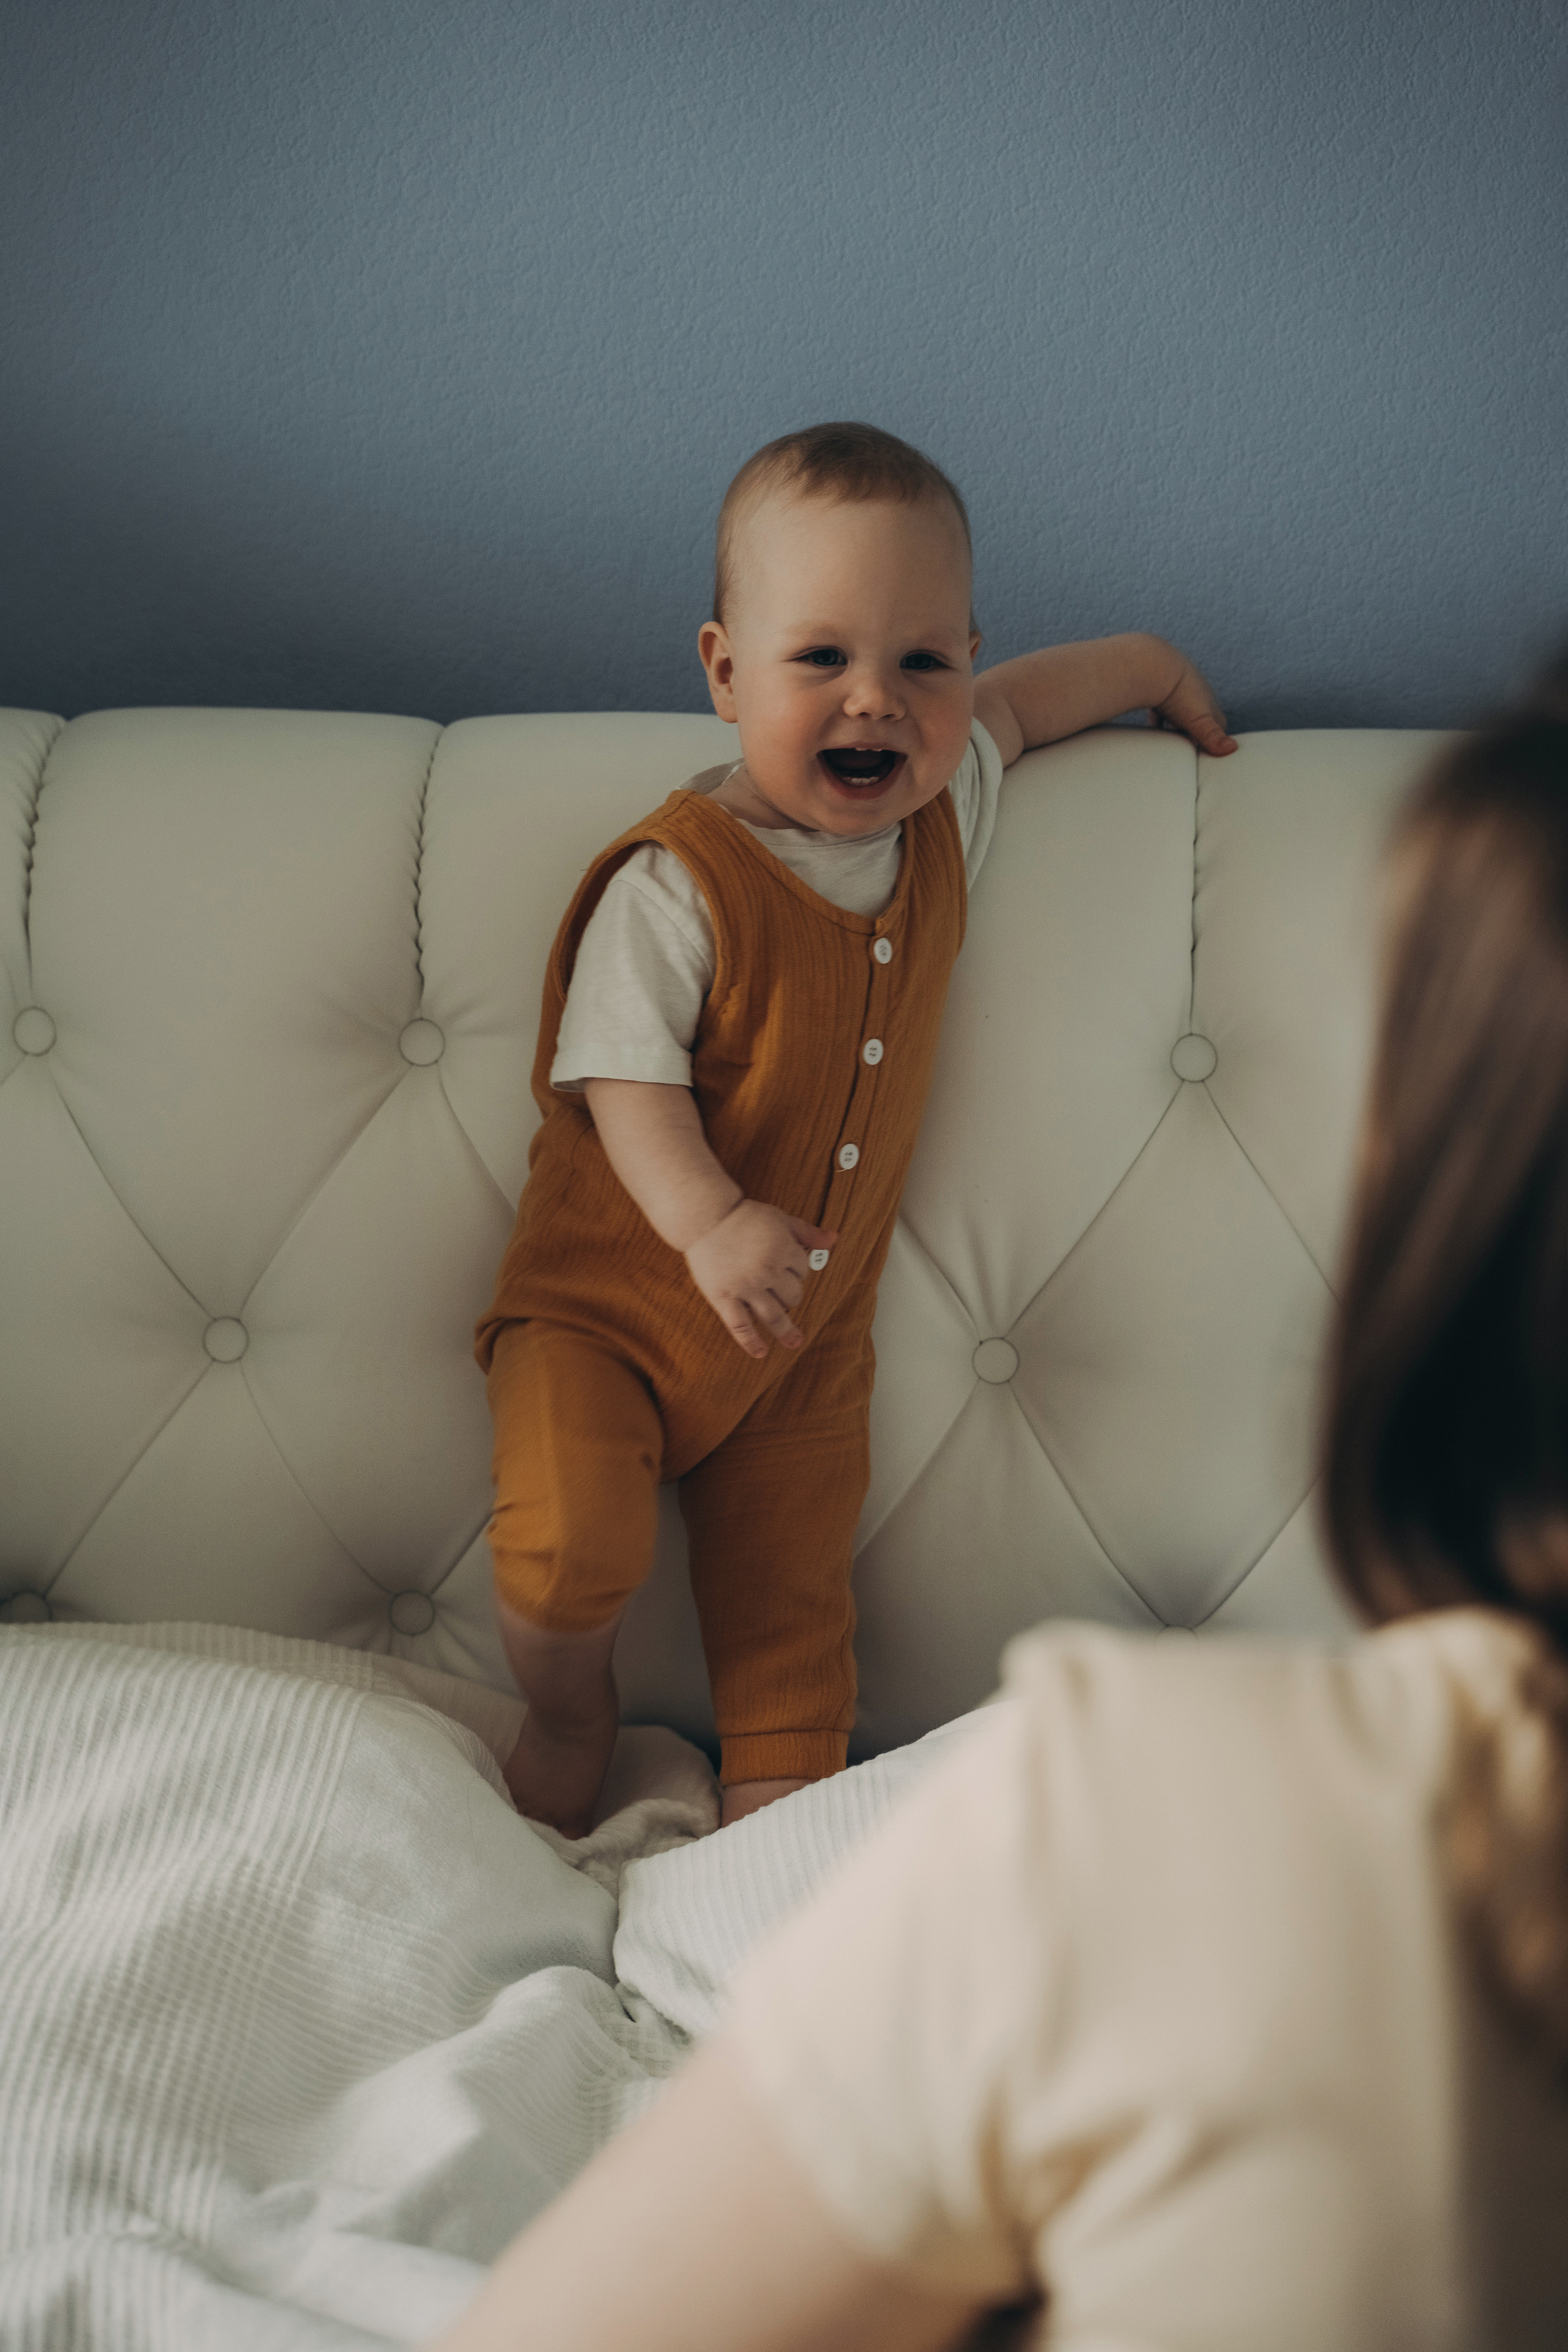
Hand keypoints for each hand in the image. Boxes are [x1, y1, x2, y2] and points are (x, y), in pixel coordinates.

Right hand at [685, 1200, 837, 1358]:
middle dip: (790, 1294)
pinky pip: (741, 1326)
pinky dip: (751, 1342)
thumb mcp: (780, 1219)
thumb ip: (807, 1232)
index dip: (797, 1269)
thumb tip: (834, 1239)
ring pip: (774, 1315)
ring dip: (786, 1330)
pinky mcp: (724, 1298)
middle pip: (792, 1294)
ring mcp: (745, 1287)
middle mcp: (767, 1271)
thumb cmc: (743, 1216)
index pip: (802, 1270)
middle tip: (779, 1290)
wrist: (704, 1216)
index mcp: (783, 1250)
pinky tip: (761, 1353)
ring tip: (795, 1342)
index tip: (785, 1266)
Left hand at [1147, 648, 1237, 756]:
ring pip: (1179, 710)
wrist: (1153, 667)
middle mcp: (1194, 691)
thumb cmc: (1177, 694)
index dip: (1215, 738)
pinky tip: (1150, 728)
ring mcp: (1176, 687)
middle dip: (1196, 732)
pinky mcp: (1157, 686)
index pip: (1218, 722)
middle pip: (1200, 716)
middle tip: (1187, 749)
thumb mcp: (1197, 720)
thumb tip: (1233, 749)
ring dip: (1175, 725)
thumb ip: (1212, 736)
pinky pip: (1159, 705)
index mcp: (1207, 701)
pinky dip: (1157, 718)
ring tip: (1169, 741)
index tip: (1208, 753)